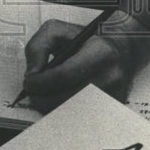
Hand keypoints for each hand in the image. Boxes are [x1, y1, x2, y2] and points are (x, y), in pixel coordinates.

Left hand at [23, 13, 149, 111]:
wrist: (121, 47)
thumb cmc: (86, 39)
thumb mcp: (58, 31)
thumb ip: (38, 47)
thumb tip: (32, 74)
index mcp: (100, 52)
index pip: (64, 76)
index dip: (41, 83)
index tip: (29, 81)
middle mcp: (111, 76)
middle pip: (67, 99)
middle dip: (42, 98)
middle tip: (32, 92)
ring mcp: (114, 95)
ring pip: (72, 113)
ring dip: (51, 106)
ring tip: (45, 94)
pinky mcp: (112, 108)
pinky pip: (81, 118)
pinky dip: (64, 111)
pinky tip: (59, 99)